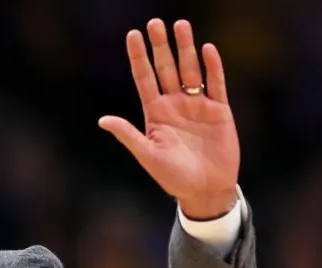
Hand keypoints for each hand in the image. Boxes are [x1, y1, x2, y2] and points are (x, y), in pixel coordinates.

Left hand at [99, 19, 239, 219]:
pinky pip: (215, 84)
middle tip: (155, 23)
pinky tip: (207, 49)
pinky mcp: (219, 111)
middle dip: (161, 46)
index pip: (144, 78)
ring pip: (190, 70)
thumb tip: (102, 120)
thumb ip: (128, 135)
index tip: (133, 34)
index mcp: (155, 113)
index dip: (139, 57)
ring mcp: (197, 105)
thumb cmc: (173, 177)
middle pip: (166, 68)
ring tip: (180, 25)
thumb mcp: (147, 155)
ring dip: (186, 49)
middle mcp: (174, 104)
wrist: (205, 190)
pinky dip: (212, 67)